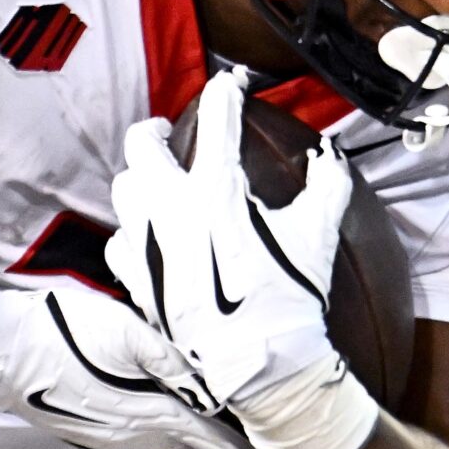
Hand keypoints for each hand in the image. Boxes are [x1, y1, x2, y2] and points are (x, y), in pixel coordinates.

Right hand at [0, 256, 255, 448]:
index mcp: (143, 411)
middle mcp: (128, 433)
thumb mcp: (122, 332)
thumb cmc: (58, 330)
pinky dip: (170, 443)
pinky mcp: (87, 427)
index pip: (205, 436)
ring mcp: (105, 434)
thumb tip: (212, 385)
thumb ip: (170, 360)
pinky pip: (142, 441)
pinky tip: (173, 438)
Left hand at [106, 71, 377, 448]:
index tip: (231, 83)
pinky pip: (120, 239)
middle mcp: (170, 208)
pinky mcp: (134, 277)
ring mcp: (146, 243)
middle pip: (140, 144)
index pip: (216, 118)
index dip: (226, 91)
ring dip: (141, 178)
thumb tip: (328, 154)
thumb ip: (326, 183)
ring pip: (124, 189)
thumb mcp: (317, 233)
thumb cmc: (291, 296)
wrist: (259, 364)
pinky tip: (150, 235)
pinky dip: (134, 230)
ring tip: (158, 182)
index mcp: (216, 189)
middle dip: (155, 130)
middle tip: (167, 132)